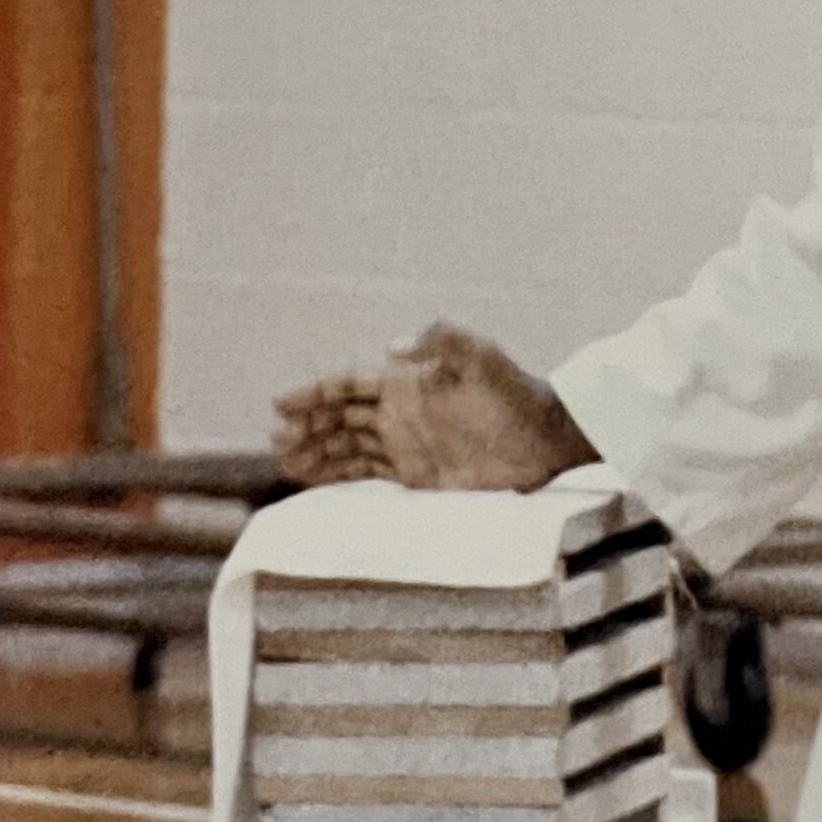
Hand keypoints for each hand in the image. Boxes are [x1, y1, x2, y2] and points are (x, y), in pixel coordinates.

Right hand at [273, 323, 595, 491]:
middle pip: (338, 416)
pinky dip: (336, 476)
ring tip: (283, 460)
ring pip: (345, 446)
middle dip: (305, 425)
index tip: (281, 403)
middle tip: (276, 438)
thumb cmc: (516, 395)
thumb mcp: (483, 357)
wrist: (545, 441)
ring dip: (314, 451)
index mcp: (407, 381)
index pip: (348, 384)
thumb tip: (390, 347)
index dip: (314, 392)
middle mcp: (399, 411)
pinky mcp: (414, 475)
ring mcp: (404, 444)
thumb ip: (440, 341)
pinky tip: (310, 479)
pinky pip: (365, 474)